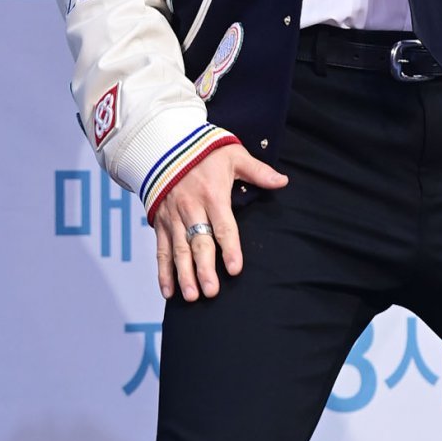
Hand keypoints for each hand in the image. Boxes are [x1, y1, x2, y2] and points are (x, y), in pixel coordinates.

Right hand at [152, 144, 287, 301]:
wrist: (165, 143)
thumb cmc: (204, 151)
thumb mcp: (234, 154)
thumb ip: (257, 171)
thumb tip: (283, 181)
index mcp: (211, 194)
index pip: (223, 225)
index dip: (229, 247)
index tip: (234, 268)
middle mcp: (190, 208)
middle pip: (198, 242)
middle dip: (204, 268)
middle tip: (211, 292)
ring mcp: (172, 216)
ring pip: (178, 250)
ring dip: (183, 275)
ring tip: (191, 297)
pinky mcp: (159, 221)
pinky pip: (160, 249)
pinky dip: (163, 271)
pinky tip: (168, 292)